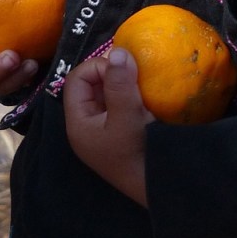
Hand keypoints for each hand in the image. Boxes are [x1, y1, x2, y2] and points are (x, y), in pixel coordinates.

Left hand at [63, 47, 153, 206]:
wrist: (160, 188)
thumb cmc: (136, 153)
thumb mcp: (127, 116)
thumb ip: (120, 83)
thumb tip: (117, 50)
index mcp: (78, 122)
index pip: (76, 80)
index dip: (97, 67)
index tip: (123, 67)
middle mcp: (88, 126)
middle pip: (90, 86)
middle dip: (110, 73)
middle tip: (134, 70)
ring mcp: (105, 132)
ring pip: (107, 95)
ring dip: (122, 83)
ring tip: (141, 79)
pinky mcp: (121, 135)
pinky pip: (120, 106)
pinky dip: (131, 95)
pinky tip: (146, 94)